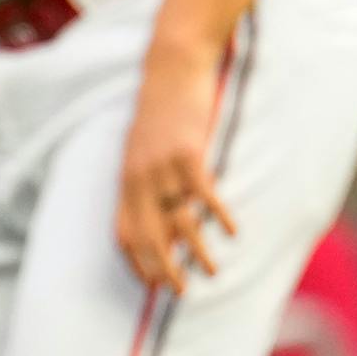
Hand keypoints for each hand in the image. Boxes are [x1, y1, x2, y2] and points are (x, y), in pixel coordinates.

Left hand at [117, 50, 238, 293]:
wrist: (172, 64)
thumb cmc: (161, 103)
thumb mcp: (142, 143)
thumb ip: (146, 176)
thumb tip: (159, 208)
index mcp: (125, 176)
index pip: (123, 233)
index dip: (136, 262)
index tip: (152, 283)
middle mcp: (139, 177)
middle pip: (149, 237)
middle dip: (164, 269)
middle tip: (181, 291)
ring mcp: (163, 166)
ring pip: (179, 223)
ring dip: (196, 252)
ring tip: (212, 271)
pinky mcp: (188, 153)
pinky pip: (204, 196)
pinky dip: (219, 217)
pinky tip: (233, 231)